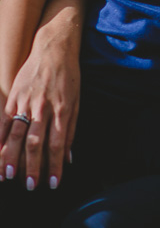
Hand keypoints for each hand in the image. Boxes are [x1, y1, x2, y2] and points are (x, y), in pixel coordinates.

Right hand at [0, 39, 79, 189]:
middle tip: (30, 185)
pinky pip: (3, 122)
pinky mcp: (13, 97)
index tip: (53, 183)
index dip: (55, 165)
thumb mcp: (76, 102)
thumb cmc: (69, 78)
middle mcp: (44, 108)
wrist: (54, 49)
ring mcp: (26, 102)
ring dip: (11, 157)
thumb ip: (70, 130)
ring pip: (16, 134)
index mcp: (63, 110)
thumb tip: (69, 157)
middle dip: (32, 167)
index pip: (58, 144)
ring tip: (8, 176)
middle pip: (35, 143)